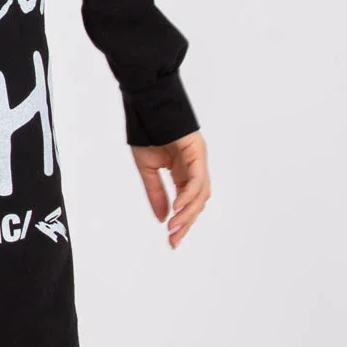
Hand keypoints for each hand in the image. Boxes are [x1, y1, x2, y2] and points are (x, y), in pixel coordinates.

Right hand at [132, 132, 209, 249]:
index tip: (171, 241)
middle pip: (197, 202)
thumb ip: (156, 193)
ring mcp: (198, 160)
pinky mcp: (197, 152)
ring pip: (200, 194)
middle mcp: (194, 168)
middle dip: (186, 223)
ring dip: (188, 213)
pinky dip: (189, 194)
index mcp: (183, 172)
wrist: (145, 105)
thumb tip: (162, 218)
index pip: (187, 202)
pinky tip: (179, 208)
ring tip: (175, 228)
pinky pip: (197, 179)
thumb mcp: (147, 169)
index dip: (181, 222)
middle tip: (174, 241)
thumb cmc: (146, 131)